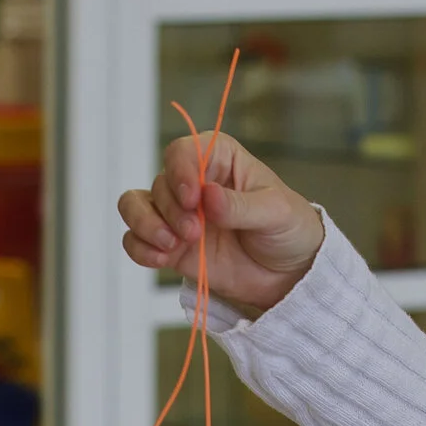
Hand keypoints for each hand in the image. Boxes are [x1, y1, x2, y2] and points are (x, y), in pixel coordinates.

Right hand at [118, 132, 324, 312]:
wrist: (289, 275)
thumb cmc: (289, 230)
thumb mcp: (276, 212)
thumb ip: (241, 205)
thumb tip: (209, 196)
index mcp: (220, 160)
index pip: (183, 150)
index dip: (180, 171)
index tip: (193, 198)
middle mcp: (194, 183)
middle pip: (160, 182)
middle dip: (171, 209)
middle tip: (194, 232)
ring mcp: (179, 215)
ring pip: (136, 205)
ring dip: (146, 225)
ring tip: (171, 246)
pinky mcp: (172, 246)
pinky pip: (136, 240)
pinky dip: (140, 248)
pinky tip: (161, 259)